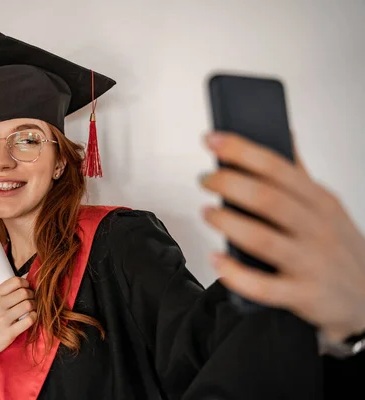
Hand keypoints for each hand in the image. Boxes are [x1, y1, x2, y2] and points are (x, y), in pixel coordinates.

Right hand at [0, 277, 36, 395]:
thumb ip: (5, 292)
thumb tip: (26, 278)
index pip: (15, 281)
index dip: (25, 283)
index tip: (27, 288)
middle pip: (24, 292)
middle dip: (32, 295)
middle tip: (32, 299)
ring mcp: (3, 320)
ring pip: (28, 305)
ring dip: (34, 306)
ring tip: (32, 309)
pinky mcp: (9, 333)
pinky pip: (29, 320)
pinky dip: (34, 317)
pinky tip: (31, 317)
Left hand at [199, 131, 364, 341]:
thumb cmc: (338, 248)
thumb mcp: (325, 206)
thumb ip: (299, 175)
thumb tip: (284, 136)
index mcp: (319, 201)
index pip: (277, 167)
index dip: (241, 151)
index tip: (212, 140)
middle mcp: (316, 228)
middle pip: (267, 198)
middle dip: (228, 184)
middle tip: (205, 180)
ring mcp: (310, 262)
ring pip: (262, 239)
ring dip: (227, 222)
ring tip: (208, 212)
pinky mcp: (303, 295)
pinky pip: (263, 287)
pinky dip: (235, 274)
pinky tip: (217, 260)